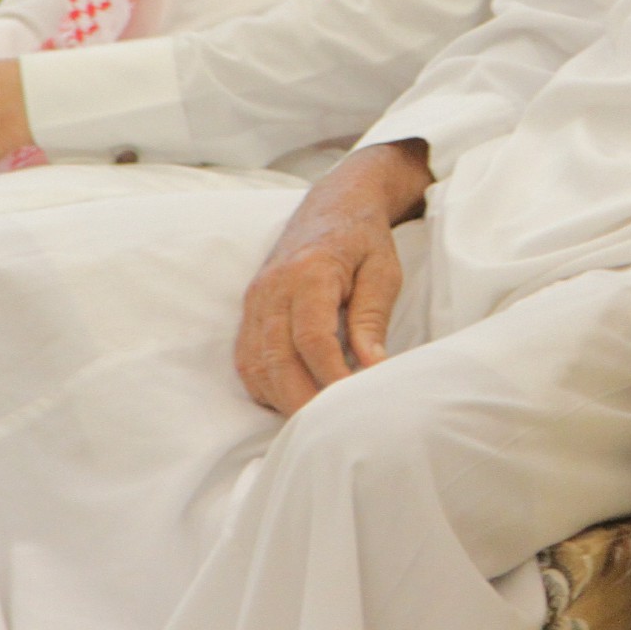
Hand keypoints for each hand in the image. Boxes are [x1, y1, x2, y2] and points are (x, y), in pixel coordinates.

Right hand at [235, 141, 433, 414]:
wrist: (334, 203)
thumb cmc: (364, 239)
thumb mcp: (383, 272)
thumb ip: (372, 319)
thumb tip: (371, 369)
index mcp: (309, 272)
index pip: (311, 338)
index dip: (330, 377)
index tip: (353, 402)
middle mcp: (273, 286)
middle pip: (276, 359)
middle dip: (302, 400)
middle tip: (331, 428)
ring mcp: (256, 298)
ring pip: (255, 364)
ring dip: (281, 398)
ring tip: (314, 419)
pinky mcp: (250, 309)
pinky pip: (246, 359)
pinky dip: (265, 386)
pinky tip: (292, 398)